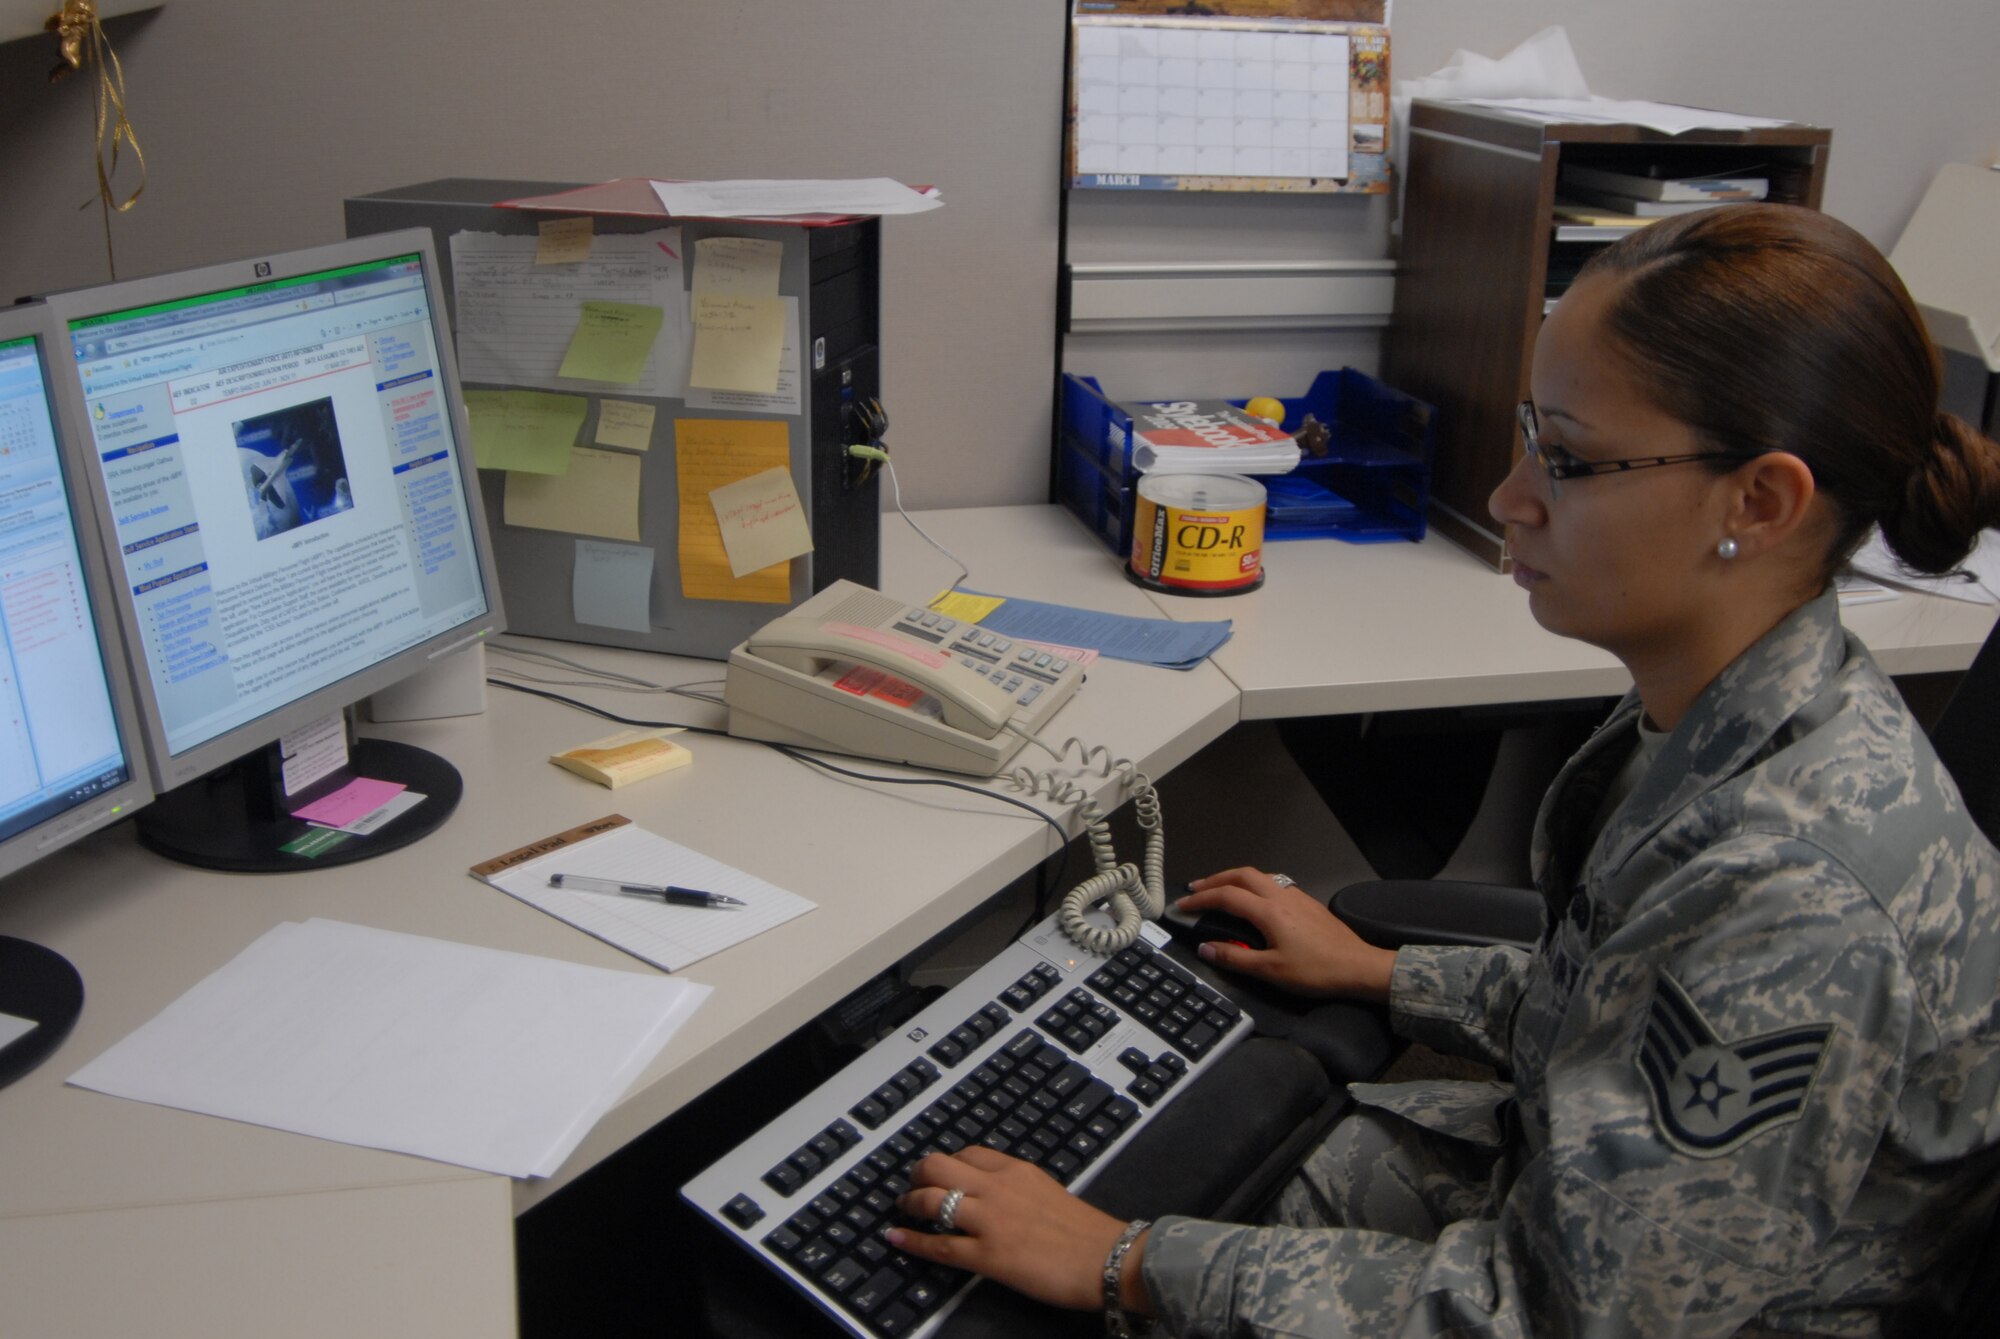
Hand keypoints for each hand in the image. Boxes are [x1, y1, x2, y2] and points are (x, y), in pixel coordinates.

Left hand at [888, 1147, 1149, 1314]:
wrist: (1107, 1259)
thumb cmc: (1086, 1232)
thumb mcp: (1049, 1192)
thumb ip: (1020, 1189)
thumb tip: (997, 1195)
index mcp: (1017, 1171)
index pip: (969, 1153)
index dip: (946, 1162)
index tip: (937, 1172)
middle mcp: (998, 1188)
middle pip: (940, 1166)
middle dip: (919, 1174)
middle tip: (912, 1186)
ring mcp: (990, 1221)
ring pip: (933, 1200)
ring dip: (910, 1203)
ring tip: (902, 1208)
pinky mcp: (988, 1256)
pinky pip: (939, 1244)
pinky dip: (913, 1241)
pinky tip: (896, 1238)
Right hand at [1179, 866, 1395, 1000]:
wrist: (1359, 967)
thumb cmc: (1315, 971)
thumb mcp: (1271, 970)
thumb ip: (1235, 958)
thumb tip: (1205, 947)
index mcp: (1269, 911)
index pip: (1226, 896)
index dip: (1201, 899)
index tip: (1182, 905)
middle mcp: (1282, 896)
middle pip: (1242, 874)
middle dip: (1216, 878)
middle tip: (1197, 888)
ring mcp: (1297, 896)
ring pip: (1261, 875)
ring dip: (1236, 879)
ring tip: (1221, 890)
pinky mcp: (1309, 903)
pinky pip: (1275, 883)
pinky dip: (1254, 885)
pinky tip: (1255, 900)